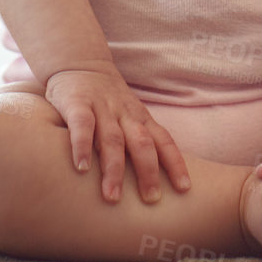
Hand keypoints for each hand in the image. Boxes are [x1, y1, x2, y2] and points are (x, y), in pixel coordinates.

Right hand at [44, 66, 191, 205]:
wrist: (79, 60)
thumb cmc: (107, 100)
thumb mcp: (128, 116)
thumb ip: (138, 141)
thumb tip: (158, 182)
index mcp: (140, 118)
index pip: (164, 140)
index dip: (175, 163)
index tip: (184, 189)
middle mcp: (125, 113)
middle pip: (142, 142)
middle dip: (148, 172)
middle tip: (151, 200)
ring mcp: (102, 107)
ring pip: (112, 138)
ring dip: (114, 169)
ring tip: (112, 197)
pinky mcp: (77, 103)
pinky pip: (82, 125)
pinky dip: (82, 146)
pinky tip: (82, 168)